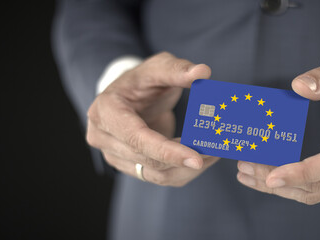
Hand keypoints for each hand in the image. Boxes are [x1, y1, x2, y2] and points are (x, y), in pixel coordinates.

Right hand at [86, 52, 218, 186]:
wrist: (131, 96)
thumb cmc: (143, 80)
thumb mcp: (158, 67)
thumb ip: (178, 70)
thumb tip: (203, 72)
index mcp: (106, 111)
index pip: (136, 138)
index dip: (167, 151)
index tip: (197, 158)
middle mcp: (102, 137)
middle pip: (148, 160)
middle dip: (184, 159)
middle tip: (217, 148)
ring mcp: (114, 155)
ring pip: (156, 175)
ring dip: (187, 168)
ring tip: (213, 152)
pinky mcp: (129, 166)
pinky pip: (160, 177)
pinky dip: (183, 171)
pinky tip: (202, 158)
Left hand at [237, 51, 319, 203]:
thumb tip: (299, 87)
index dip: (304, 173)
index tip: (273, 177)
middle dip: (280, 181)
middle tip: (245, 167)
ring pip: (315, 192)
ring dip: (280, 188)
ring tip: (247, 173)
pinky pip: (316, 189)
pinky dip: (289, 187)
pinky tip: (264, 177)